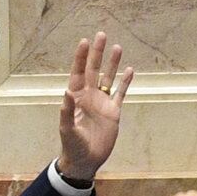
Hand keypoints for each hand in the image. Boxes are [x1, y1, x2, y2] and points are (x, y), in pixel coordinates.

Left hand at [57, 32, 131, 186]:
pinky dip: (125, 82)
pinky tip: (130, 70)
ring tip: (118, 47)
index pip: (78, 72)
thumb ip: (67, 111)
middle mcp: (89, 96)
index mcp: (76, 97)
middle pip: (93, 69)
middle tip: (101, 35)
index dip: (81, 57)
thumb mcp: (67, 130)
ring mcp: (102, 102)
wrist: (86, 160)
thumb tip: (66, 92)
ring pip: (108, 78)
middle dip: (97, 53)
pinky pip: (120, 93)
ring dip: (112, 63)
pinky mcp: (113, 112)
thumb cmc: (73, 145)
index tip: (85, 41)